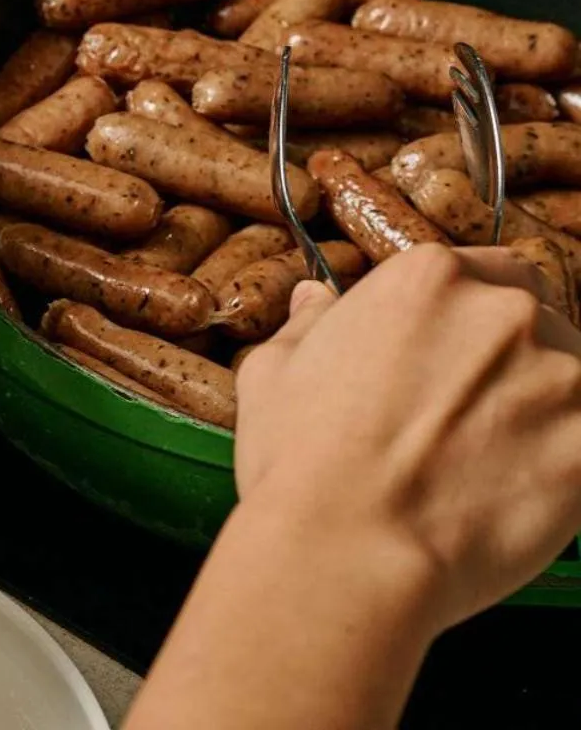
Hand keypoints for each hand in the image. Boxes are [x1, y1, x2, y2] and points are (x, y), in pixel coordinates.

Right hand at [236, 244, 580, 630]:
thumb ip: (309, 325)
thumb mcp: (273, 375)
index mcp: (429, 278)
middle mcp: (504, 311)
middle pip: (539, 322)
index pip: (492, 272)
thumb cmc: (299, 462)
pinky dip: (565, 464)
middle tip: (469, 420)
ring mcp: (561, 377)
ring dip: (545, 412)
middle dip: (514, 363)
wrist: (349, 551)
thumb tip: (314, 298)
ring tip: (493, 466)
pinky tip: (519, 494)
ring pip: (574, 382)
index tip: (456, 359)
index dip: (473, 320)